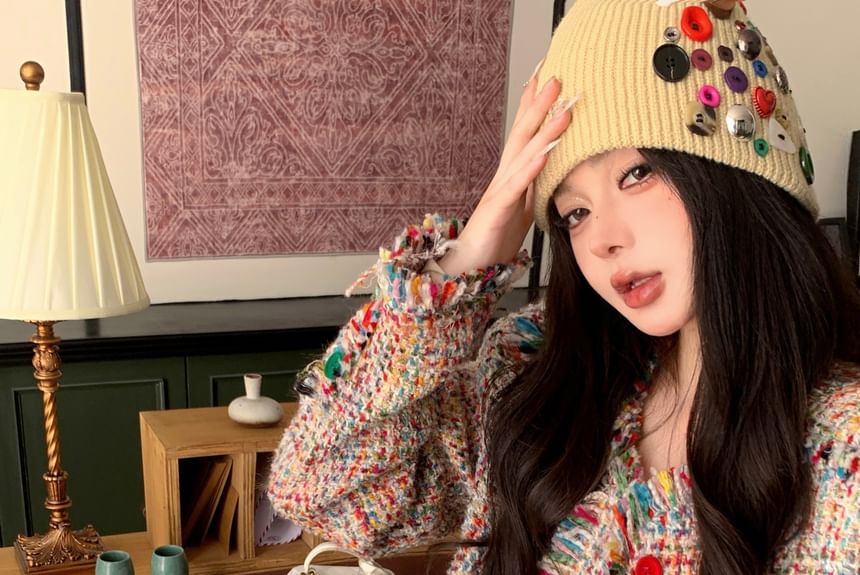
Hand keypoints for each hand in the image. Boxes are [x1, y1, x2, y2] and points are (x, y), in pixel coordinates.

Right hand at [438, 69, 575, 274]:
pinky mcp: (496, 212)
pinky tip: (544, 152)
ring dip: (543, 130)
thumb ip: (532, 186)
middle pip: (522, 135)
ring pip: (522, 155)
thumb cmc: (493, 241)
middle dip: (538, 105)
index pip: (524, 135)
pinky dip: (531, 167)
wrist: (467, 270)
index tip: (546, 79)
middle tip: (555, 76)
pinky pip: (516, 186)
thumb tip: (548, 166)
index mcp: (510, 177)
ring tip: (562, 109)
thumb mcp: (522, 209)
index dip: (534, 107)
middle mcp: (503, 178)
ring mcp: (498, 193)